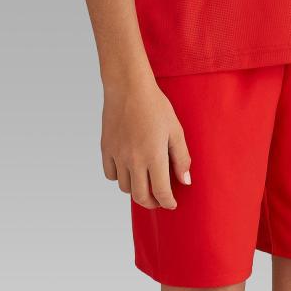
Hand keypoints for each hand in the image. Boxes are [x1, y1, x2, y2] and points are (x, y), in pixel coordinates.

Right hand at [101, 79, 190, 209]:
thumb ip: (181, 159)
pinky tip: (128, 170)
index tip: (171, 204)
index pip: (161, 193)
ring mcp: (117, 155)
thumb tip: (185, 182)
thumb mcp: (175, 131)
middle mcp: (134, 160)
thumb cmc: (155, 106)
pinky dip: (120, 177)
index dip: (168, 203)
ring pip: (125, 188)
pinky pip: (110, 175)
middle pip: (141, 197)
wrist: (128, 86)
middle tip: (158, 200)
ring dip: (136, 190)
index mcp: (154, 156)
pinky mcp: (106, 149)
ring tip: (144, 182)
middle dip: (152, 203)